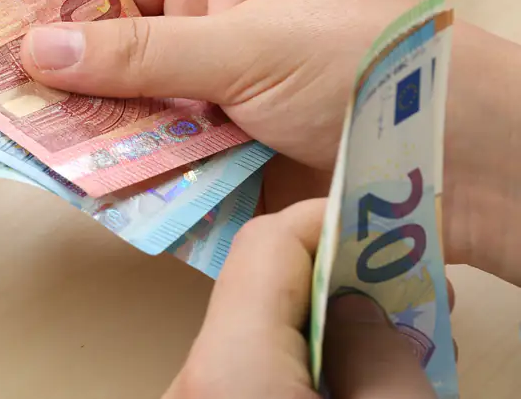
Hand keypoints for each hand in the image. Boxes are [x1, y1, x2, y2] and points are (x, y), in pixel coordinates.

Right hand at [18, 0, 520, 284]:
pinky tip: (82, 186)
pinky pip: (153, 163)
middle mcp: (203, 32)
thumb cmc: (366, 65)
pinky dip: (122, 177)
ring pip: (123, 114)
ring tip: (19, 147)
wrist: (453, 158)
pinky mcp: (218, 160)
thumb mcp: (246, 44)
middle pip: (105, 52)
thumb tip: (38, 48)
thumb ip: (140, 53)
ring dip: (85, 133)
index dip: (45, 2)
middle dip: (54, 78)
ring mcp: (209, 100)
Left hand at [164, 199, 441, 398]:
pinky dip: (304, 363)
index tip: (389, 226)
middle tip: (407, 291)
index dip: (332, 219)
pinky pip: (253, 374)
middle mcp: (194, 381)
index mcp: (229, 365)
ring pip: (258, 335)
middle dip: (335, 276)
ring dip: (324, 324)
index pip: (267, 241)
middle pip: (261, 289)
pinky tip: (356, 380)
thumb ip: (379, 352)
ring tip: (395, 341)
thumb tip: (359, 309)